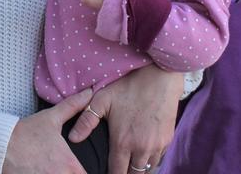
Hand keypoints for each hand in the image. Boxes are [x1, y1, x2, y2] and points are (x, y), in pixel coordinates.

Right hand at [2, 88, 91, 173]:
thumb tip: (88, 93)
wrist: (0, 145)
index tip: (74, 166)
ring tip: (47, 169)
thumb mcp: (51, 118)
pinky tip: (38, 171)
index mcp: (69, 163)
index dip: (81, 171)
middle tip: (59, 167)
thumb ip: (72, 106)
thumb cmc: (25, 133)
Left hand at [68, 66, 182, 173]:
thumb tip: (72, 138)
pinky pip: (159, 158)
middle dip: (125, 173)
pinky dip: (151, 160)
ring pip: (147, 169)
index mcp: (123, 142)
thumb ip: (86, 121)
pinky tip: (143, 154)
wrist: (160, 77)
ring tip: (130, 164)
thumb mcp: (102, 100)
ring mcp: (157, 145)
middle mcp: (141, 148)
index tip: (106, 171)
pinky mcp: (168, 140)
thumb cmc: (129, 87)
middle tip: (118, 168)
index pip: (116, 172)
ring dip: (139, 168)